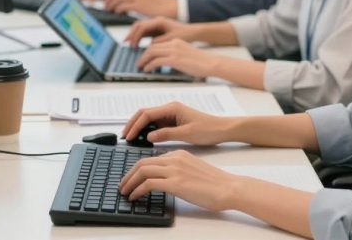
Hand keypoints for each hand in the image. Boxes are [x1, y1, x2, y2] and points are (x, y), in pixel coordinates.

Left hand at [103, 0, 177, 17]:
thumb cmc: (158, 7)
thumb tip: (122, 4)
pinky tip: (119, 14)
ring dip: (111, 5)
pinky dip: (118, 10)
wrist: (170, 9)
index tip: (107, 0)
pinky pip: (122, 6)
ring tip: (111, 12)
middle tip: (106, 7)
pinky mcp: (138, 5)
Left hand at [118, 150, 242, 210]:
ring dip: (129, 182)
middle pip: (142, 162)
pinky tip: (135, 197)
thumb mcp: (194, 170)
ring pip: (142, 170)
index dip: (137, 168)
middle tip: (122, 185)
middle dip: (128, 174)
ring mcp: (175, 170)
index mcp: (179, 154)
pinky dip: (138, 190)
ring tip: (125, 192)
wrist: (229, 188)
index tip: (131, 177)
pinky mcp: (176, 183)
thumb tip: (166, 180)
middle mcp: (175, 159)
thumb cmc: (216, 184)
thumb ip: (179, 170)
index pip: (151, 158)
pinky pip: (149, 183)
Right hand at [120, 101, 227, 146]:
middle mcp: (170, 109)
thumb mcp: (187, 134)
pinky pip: (156, 124)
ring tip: (131, 140)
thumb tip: (149, 136)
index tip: (128, 136)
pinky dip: (147, 131)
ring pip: (149, 119)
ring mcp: (171, 115)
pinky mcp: (173, 122)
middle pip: (144, 114)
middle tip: (124, 137)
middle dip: (132, 124)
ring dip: (139, 128)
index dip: (135, 125)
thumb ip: (166, 134)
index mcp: (172, 108)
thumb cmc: (208, 129)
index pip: (146, 114)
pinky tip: (144, 140)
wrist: (223, 129)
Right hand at [124, 17, 193, 45]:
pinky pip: (145, 32)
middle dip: (131, 34)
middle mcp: (156, 21)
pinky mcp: (157, 29)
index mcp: (159, 21)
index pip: (142, 27)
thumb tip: (149, 45)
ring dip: (134, 36)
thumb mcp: (171, 39)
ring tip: (129, 45)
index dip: (135, 36)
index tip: (132, 45)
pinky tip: (136, 45)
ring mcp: (156, 25)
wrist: (192, 32)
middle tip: (125, 43)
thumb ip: (160, 41)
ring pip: (140, 28)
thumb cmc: (184, 34)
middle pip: (138, 25)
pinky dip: (139, 37)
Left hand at [136, 39, 216, 77]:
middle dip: (143, 55)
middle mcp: (173, 43)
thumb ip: (175, 56)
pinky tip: (147, 70)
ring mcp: (174, 51)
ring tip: (140, 67)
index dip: (148, 51)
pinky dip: (149, 65)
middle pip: (152, 47)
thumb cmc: (202, 62)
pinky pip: (157, 61)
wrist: (211, 63)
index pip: (156, 44)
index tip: (144, 58)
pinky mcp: (175, 59)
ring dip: (143, 60)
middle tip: (138, 63)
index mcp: (176, 41)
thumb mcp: (186, 55)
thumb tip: (166, 64)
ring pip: (151, 52)